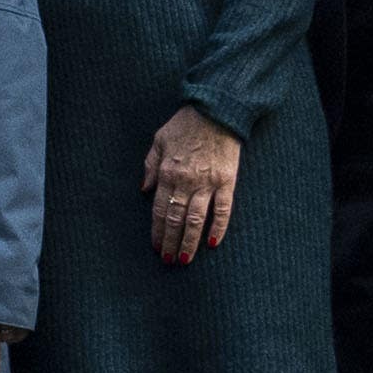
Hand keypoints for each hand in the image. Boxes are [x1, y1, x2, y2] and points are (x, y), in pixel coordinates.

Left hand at [142, 107, 240, 262]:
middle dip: (171, 242)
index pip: (160, 210)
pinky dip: (218, 227)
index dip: (157, 231)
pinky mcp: (228, 181)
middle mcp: (186, 181)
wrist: (216, 111)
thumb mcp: (159, 140)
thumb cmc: (185, 125)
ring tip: (185, 259)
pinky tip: (212, 243)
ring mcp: (208, 182)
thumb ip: (150, 166)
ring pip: (197, 219)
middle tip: (169, 261)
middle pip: (177, 219)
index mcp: (167, 172)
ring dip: (190, 241)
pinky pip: (223, 209)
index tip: (156, 247)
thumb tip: (144, 190)